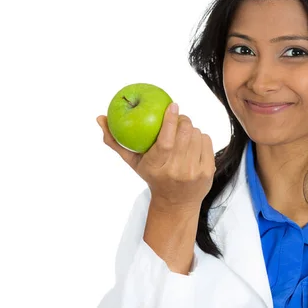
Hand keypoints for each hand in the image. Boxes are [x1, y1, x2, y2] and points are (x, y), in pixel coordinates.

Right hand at [96, 102, 215, 211]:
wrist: (176, 202)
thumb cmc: (152, 176)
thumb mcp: (133, 162)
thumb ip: (116, 141)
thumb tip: (100, 118)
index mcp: (157, 167)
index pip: (166, 141)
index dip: (170, 121)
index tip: (172, 105)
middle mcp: (177, 170)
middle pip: (185, 133)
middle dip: (183, 120)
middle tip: (178, 118)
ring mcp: (194, 172)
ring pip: (197, 134)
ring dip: (190, 129)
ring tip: (183, 134)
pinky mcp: (208, 171)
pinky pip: (206, 141)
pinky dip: (199, 137)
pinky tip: (192, 142)